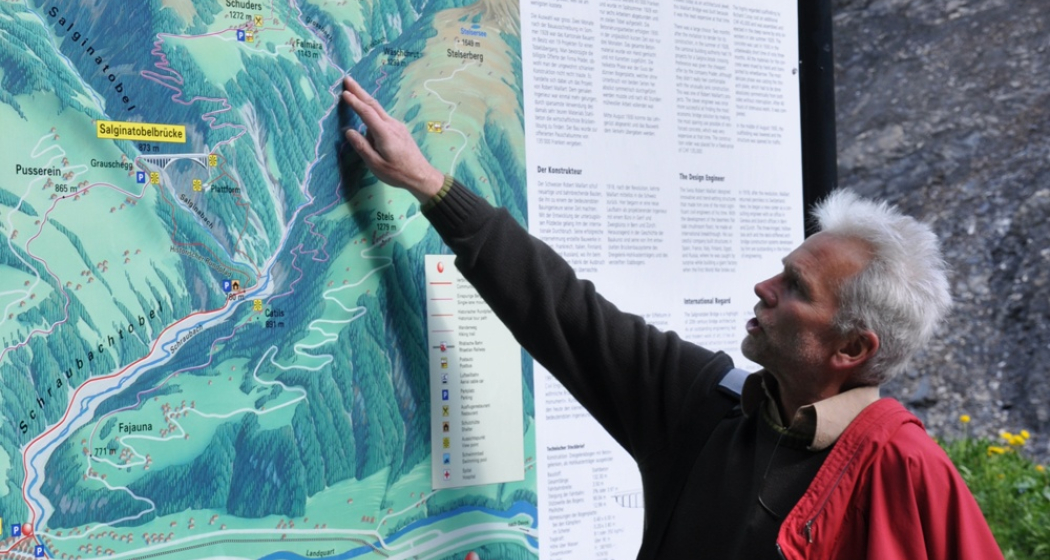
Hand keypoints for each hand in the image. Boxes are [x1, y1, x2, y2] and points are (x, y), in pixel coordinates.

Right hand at [341, 76, 444, 201]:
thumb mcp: (376, 164)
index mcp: (384, 133)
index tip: (344, 93)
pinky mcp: (399, 129)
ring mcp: (397, 126)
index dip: (355, 102)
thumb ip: (362, 147)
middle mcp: (392, 125)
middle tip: (347, 79)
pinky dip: (372, 111)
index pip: (367, 113)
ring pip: (378, 110)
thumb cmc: (398, 173)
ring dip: (365, 99)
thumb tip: (349, 131)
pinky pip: (382, 117)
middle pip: (373, 104)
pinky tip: (366, 115)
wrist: (421, 175)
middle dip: (359, 91)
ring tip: (353, 92)